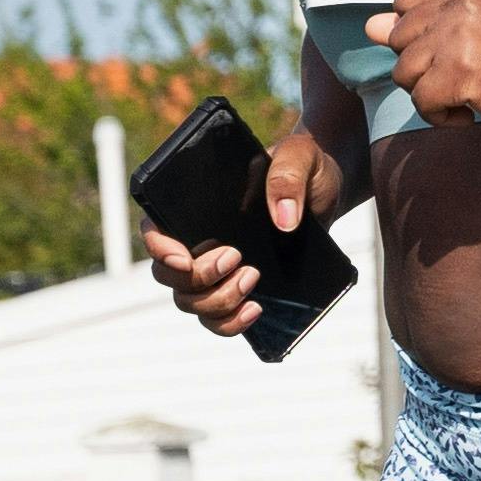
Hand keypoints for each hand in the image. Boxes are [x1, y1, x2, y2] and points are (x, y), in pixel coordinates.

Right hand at [143, 129, 338, 339]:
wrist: (324, 195)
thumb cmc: (303, 168)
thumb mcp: (300, 157)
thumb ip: (288, 175)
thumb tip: (283, 219)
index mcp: (195, 204)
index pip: (156, 230)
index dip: (159, 250)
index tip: (186, 260)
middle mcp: (197, 240)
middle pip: (169, 276)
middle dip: (199, 277)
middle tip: (236, 258)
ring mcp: (214, 269)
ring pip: (191, 302)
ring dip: (218, 300)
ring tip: (253, 276)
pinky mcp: (236, 289)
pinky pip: (217, 320)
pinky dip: (231, 323)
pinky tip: (255, 309)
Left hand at [372, 0, 480, 133]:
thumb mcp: (478, 25)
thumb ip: (425, 22)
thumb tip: (369, 26)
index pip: (403, 1)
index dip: (416, 32)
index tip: (447, 47)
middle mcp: (457, 6)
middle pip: (398, 40)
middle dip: (421, 66)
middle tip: (462, 74)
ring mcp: (457, 39)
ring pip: (404, 74)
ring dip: (430, 93)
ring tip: (466, 94)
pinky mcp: (460, 74)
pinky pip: (422, 102)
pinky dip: (442, 116)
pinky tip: (470, 112)